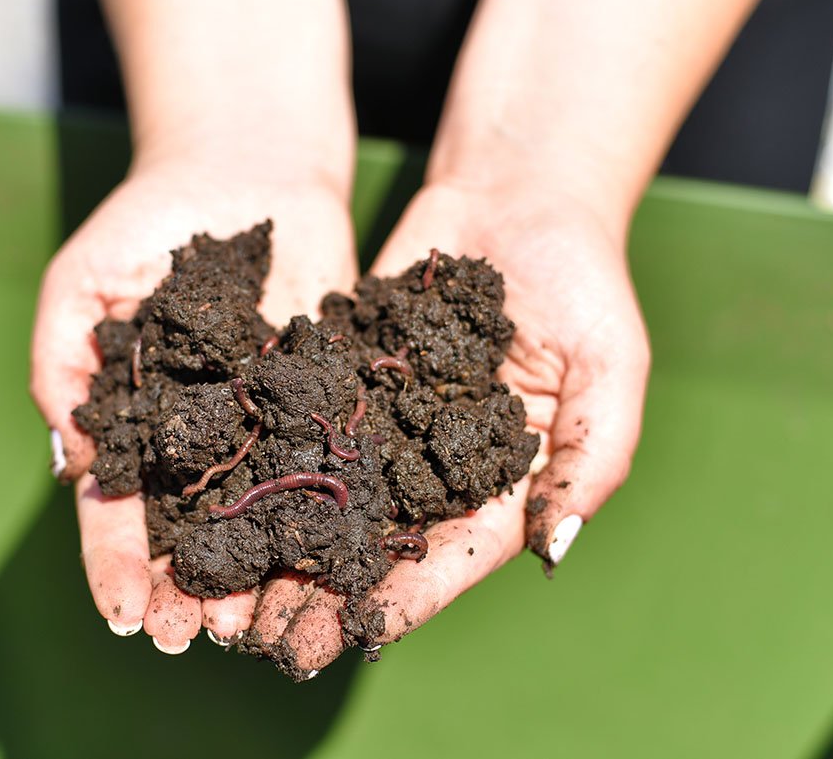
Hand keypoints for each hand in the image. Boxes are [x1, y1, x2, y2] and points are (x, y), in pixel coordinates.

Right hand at [30, 158, 356, 651]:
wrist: (245, 165)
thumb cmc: (147, 217)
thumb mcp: (81, 283)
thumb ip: (61, 365)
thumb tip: (72, 460)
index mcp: (135, 421)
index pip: (118, 506)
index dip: (117, 563)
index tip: (126, 615)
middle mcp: (199, 435)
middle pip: (190, 527)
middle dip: (187, 586)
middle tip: (191, 638)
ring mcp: (264, 420)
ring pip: (257, 511)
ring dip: (252, 571)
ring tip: (254, 621)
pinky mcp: (321, 395)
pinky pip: (320, 459)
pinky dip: (320, 510)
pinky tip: (325, 554)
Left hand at [268, 180, 649, 673]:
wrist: (516, 192)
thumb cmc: (582, 276)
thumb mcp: (611, 363)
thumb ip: (592, 455)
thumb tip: (554, 548)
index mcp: (507, 478)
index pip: (456, 550)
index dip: (408, 596)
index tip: (356, 636)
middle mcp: (440, 464)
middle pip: (382, 540)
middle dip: (328, 591)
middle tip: (268, 640)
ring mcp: (389, 422)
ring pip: (331, 495)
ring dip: (284, 544)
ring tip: (232, 588)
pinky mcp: (347, 376)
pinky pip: (304, 425)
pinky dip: (266, 463)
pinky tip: (221, 495)